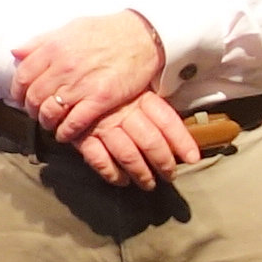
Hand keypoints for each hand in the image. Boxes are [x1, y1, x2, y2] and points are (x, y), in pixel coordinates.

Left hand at [14, 9, 171, 141]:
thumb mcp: (70, 28)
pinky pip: (74, 123)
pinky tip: (65, 133)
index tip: (21, 98)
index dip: (18, 91)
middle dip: (32, 109)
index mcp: (54, 48)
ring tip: (50, 123)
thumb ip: (41, 41)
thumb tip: (16, 53)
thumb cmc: (106, 31)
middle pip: (34, 97)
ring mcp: (82, 84)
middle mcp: (64, 67)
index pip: (23, 76)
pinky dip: (65, 132)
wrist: (142, 36)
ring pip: (51, 112)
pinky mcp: (100, 99)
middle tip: (37, 112)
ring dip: (47, 122)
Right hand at [71, 95, 204, 187]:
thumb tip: (174, 126)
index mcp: (139, 96)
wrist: (69, 76)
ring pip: (128, 154)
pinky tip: (121, 180)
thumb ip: (149, 103)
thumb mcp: (132, 84)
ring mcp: (102, 124)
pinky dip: (111, 174)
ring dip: (141, 173)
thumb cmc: (107, 82)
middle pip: (150, 141)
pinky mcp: (83, 135)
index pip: (167, 120)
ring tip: (148, 184)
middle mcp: (123, 111)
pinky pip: (99, 160)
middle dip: (163, 163)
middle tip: (169, 176)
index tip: (193, 158)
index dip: (182, 141)